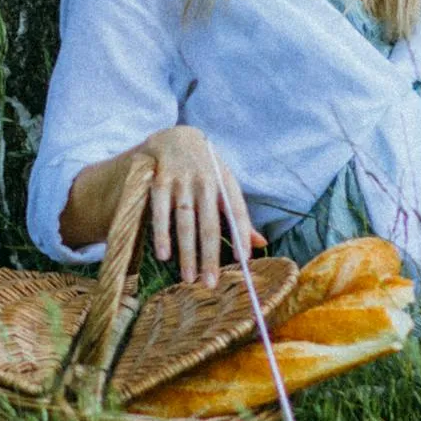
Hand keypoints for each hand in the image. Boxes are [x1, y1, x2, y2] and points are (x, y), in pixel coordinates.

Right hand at [140, 127, 265, 286]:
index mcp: (226, 183)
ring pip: (185, 222)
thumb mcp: (225, 185)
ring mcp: (182, 180)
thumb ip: (239, 216)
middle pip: (209, 224)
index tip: (244, 261)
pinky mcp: (160, 180)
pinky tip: (164, 255)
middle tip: (211, 284)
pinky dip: (162, 234)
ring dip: (187, 252)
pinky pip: (160, 211)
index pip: (237, 212)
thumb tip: (260, 244)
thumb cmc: (206, 170)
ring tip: (188, 278)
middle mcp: (206, 181)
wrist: (175, 137)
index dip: (241, 235)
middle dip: (210, 256)